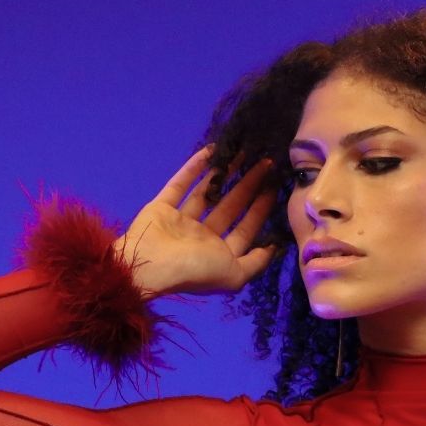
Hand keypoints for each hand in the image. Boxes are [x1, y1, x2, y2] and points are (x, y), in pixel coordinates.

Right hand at [119, 145, 278, 295]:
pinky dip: (194, 167)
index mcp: (218, 255)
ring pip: (207, 193)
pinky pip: (179, 184)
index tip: (274, 185)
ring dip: (224, 173)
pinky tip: (211, 150)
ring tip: (242, 152)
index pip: (245, 228)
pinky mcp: (161, 207)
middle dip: (248, 185)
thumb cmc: (196, 270)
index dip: (261, 207)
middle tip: (264, 162)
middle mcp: (201, 238)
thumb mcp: (235, 275)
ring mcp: (180, 222)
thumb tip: (275, 247)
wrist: (149, 266)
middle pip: (230, 207)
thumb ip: (257, 262)